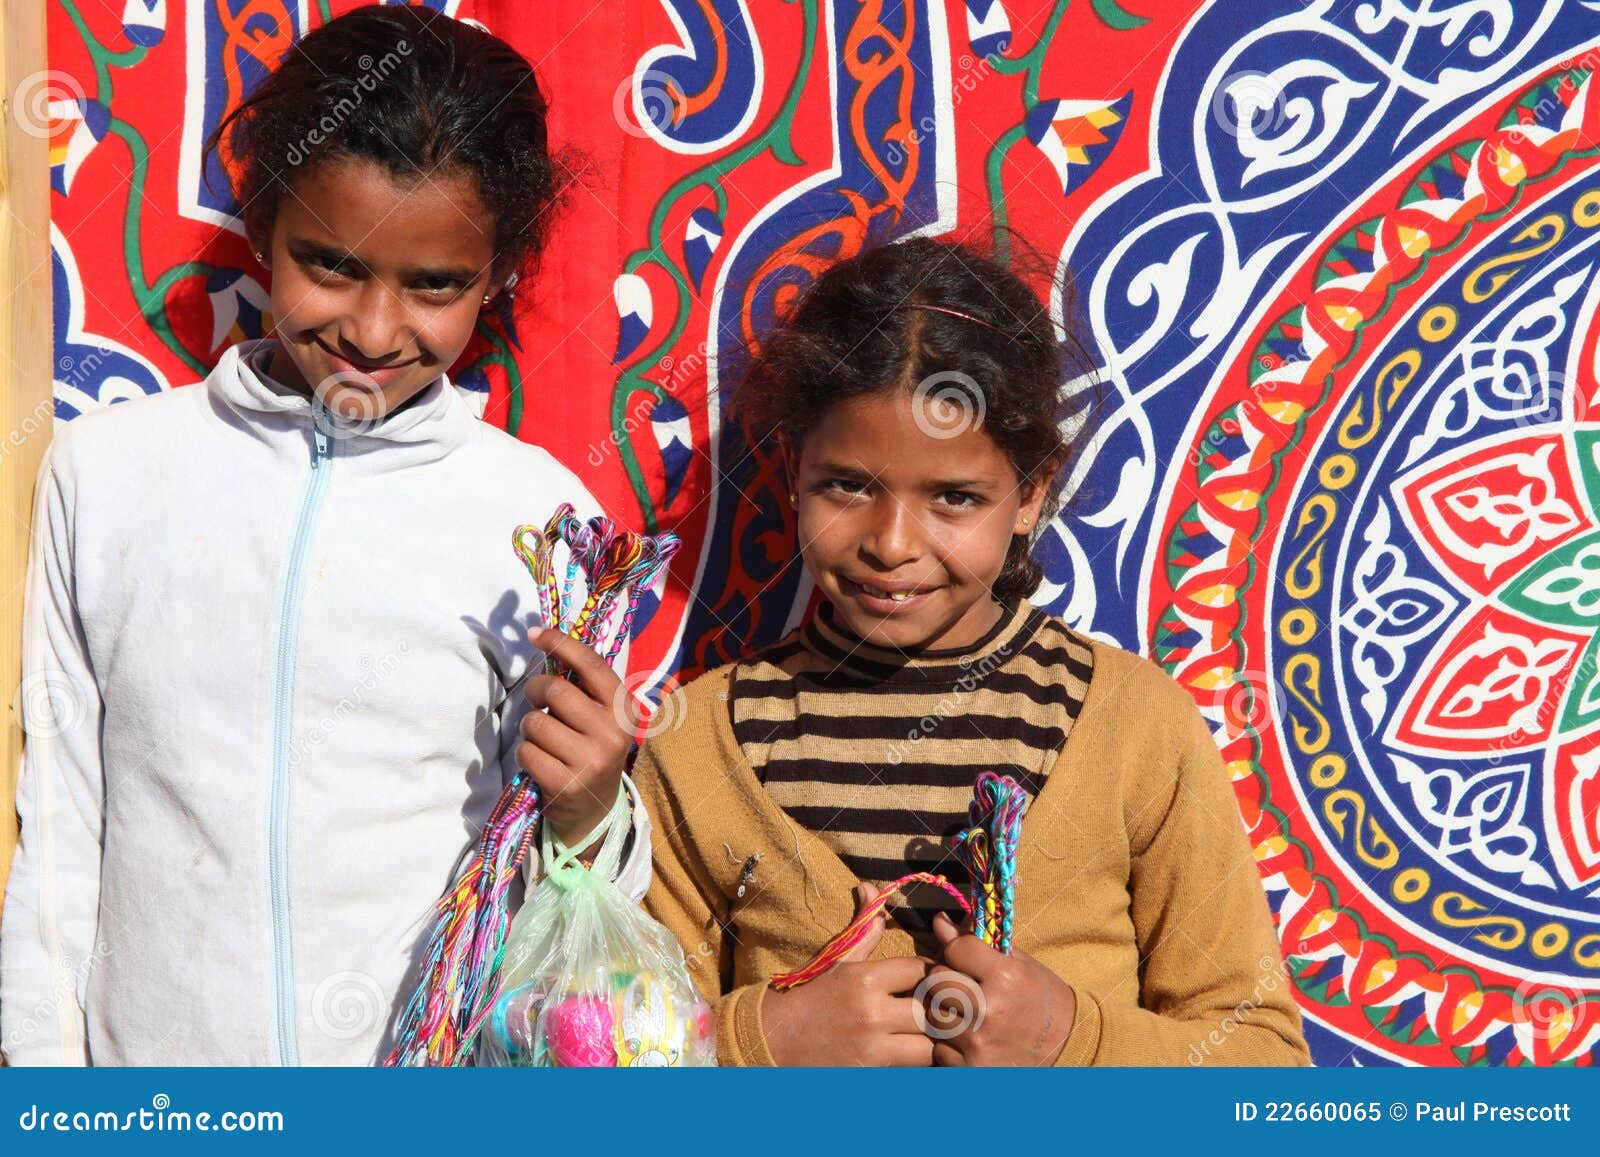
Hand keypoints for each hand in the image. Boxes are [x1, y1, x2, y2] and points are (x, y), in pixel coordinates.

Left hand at [516, 626, 634, 852]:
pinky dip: (526, 753)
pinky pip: (526, 752)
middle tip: (536, 699)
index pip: (591, 665)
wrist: (596, 808)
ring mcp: (591, 761)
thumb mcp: (600, 715)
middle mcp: (614, 734)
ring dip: (530, 728)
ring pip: (535, 724)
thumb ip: (582, 685)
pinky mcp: (566, 785)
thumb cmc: (592, 747)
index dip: (560, 643)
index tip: (535, 634)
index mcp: (625, 709)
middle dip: (535, 691)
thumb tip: (544, 640)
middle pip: (555, 692)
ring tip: (544, 739)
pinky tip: (542, 762)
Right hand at [761, 885, 933, 1066]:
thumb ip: (863, 930)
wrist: (773, 1038)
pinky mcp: (870, 1073)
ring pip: (930, 1046)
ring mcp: (872, 1047)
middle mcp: (872, 1012)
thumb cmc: (809, 996)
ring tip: (930, 1033)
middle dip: (941, 1009)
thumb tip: (871, 888)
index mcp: (865, 978)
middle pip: (933, 1009)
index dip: (935, 973)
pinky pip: (912, 1068)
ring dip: (934, 1040)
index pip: (923, 970)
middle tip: (942, 1009)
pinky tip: (914, 1053)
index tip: (934, 978)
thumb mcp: (836, 960)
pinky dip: (917, 1062)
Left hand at [922, 912, 1075, 1065]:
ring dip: (943, 1012)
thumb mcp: (1017, 963)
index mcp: (1006, 977)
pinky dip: (950, 1044)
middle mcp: (990, 1010)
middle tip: (962, 986)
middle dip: (945, 980)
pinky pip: (939, 1049)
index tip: (967, 958)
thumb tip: (939, 921)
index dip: (957, 950)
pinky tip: (970, 1039)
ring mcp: (980, 1043)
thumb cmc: (1040, 997)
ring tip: (966, 1013)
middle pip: (936, 982)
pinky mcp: (973, 1070)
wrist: (1067, 1046)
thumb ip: (974, 943)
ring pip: (933, 1016)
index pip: (955, 949)